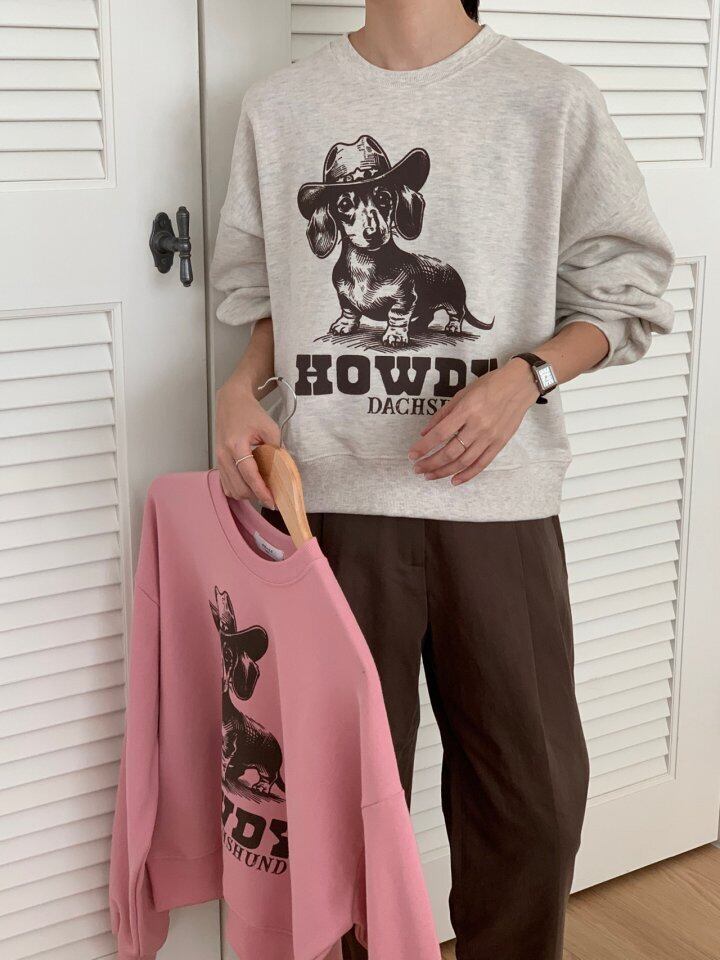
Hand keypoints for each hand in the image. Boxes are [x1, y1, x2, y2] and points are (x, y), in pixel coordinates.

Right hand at [215, 378, 279, 507]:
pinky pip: (226, 484)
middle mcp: (224, 455)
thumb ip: (278, 448)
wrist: (231, 402)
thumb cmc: (250, 412)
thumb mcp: (269, 426)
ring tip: (262, 491)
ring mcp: (218, 459)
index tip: (273, 502)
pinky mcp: (218, 462)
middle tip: (271, 496)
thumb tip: (286, 469)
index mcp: (236, 445)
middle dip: (256, 496)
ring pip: (231, 489)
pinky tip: (249, 485)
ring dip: (247, 494)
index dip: (262, 491)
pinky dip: (238, 489)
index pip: (250, 475)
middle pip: (239, 487)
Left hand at [408, 358, 538, 484]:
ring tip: (429, 476)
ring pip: (464, 461)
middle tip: (417, 469)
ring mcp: (490, 437)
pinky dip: (467, 475)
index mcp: (466, 410)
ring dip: (444, 471)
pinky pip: (482, 464)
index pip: (440, 434)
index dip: (424, 447)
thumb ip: (443, 414)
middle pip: (450, 452)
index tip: (412, 455)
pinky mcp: (500, 444)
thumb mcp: (462, 393)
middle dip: (431, 463)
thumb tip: (425, 433)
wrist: (520, 385)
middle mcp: (478, 426)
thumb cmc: (490, 385)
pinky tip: (454, 480)